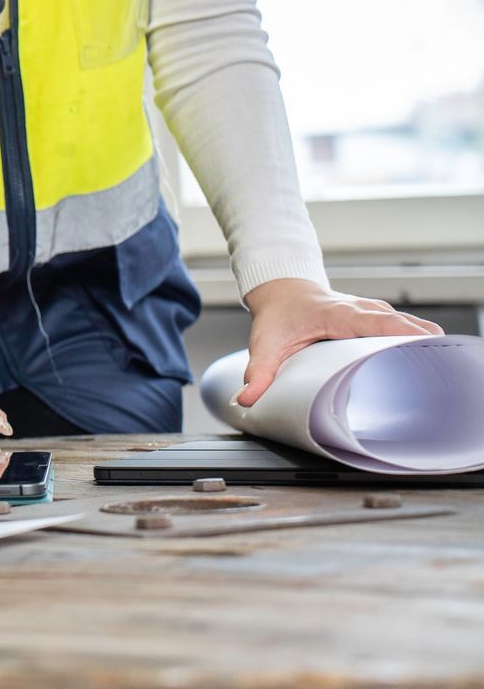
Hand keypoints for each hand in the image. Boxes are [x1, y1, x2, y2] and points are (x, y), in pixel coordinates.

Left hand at [236, 278, 441, 406]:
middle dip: (424, 343)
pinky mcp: (378, 317)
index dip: (404, 335)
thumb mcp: (265, 343)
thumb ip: (258, 371)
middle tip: (440, 368)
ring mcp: (373, 311)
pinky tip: (431, 359)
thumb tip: (247, 399)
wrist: (281, 289)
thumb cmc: (278, 315)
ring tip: (441, 367)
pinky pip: (406, 327)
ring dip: (425, 343)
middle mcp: (363, 310)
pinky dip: (419, 340)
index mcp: (341, 315)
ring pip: (410, 324)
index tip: (426, 349)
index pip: (380, 323)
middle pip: (404, 325)